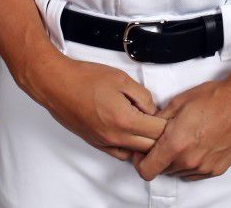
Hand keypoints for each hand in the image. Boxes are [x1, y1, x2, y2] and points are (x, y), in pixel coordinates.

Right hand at [38, 55, 168, 161]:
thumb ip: (142, 96)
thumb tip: (152, 109)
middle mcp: (115, 137)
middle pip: (149, 146)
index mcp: (124, 120)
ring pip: (135, 153)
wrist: (57, 84)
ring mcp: (105, 142)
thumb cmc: (85, 78)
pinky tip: (132, 133)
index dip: (168, 123)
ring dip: (146, 143)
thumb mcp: (121, 78)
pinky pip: (120, 153)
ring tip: (149, 126)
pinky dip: (130, 147)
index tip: (173, 115)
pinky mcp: (96, 143)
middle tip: (165, 121)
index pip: (157, 131)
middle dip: (160, 135)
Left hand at [131, 75, 230, 181]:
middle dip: (160, 156)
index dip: (140, 161)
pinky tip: (197, 144)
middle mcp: (189, 161)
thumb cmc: (214, 98)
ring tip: (186, 138)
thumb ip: (160, 119)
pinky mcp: (217, 169)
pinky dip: (192, 163)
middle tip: (166, 138)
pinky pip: (196, 173)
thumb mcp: (179, 102)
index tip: (142, 152)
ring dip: (177, 160)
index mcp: (176, 144)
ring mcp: (204, 168)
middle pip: (163, 170)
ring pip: (179, 172)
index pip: (147, 169)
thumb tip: (148, 126)